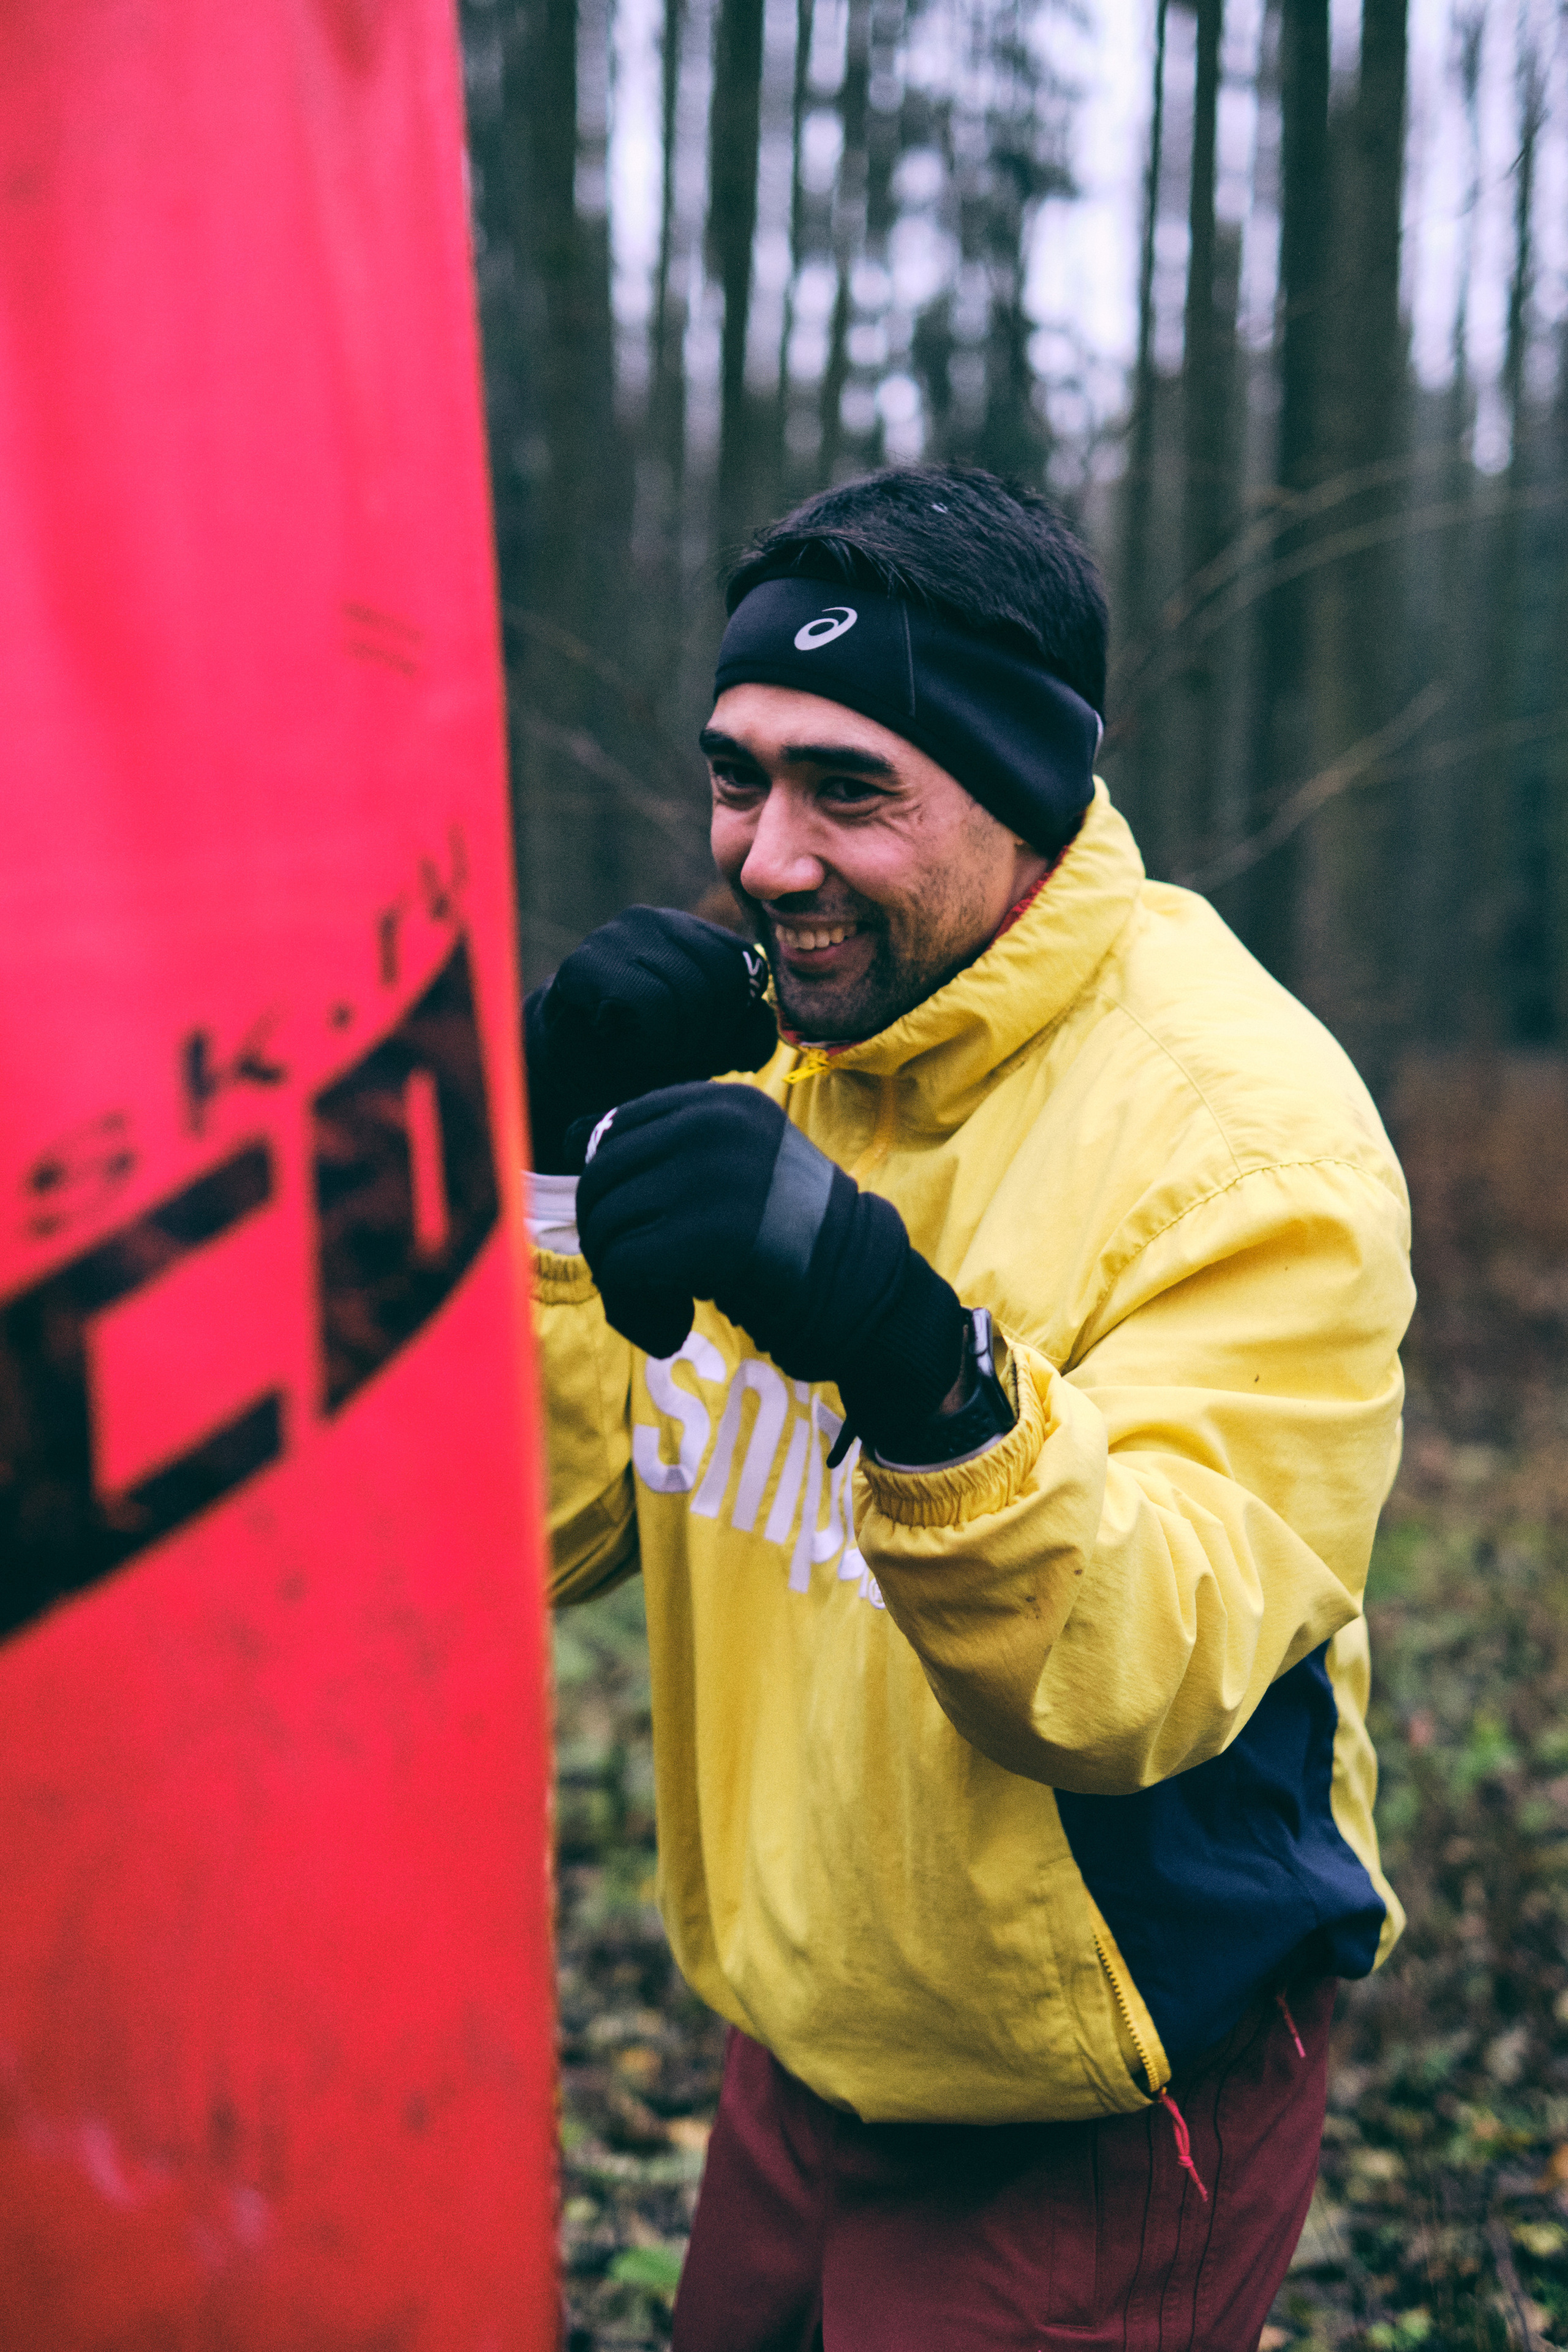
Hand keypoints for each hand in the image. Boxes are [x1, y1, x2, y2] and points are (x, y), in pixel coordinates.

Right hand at [525, 907, 776, 1173]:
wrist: (570, 1070)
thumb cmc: (648, 1054)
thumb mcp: (712, 1045)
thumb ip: (748, 1030)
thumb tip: (763, 1019)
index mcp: (692, 931)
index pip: (747, 965)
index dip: (735, 1017)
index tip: (705, 1042)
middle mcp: (655, 920)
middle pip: (720, 981)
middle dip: (706, 1035)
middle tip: (673, 1053)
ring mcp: (614, 936)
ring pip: (687, 993)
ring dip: (675, 1043)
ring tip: (648, 1049)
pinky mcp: (584, 964)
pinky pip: (649, 1005)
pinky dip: (646, 1042)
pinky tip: (624, 1045)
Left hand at [575, 1084, 967, 1452]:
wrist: (859, 1289)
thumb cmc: (790, 1238)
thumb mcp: (739, 1165)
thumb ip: (673, 1148)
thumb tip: (568, 1136)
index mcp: (723, 1103)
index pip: (614, 1126)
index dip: (607, 1185)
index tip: (637, 1227)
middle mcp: (715, 1126)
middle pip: (599, 1177)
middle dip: (605, 1238)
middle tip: (640, 1281)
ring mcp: (713, 1175)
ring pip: (604, 1225)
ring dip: (618, 1281)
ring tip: (661, 1308)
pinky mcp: (709, 1233)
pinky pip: (622, 1268)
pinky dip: (633, 1310)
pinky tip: (670, 1328)